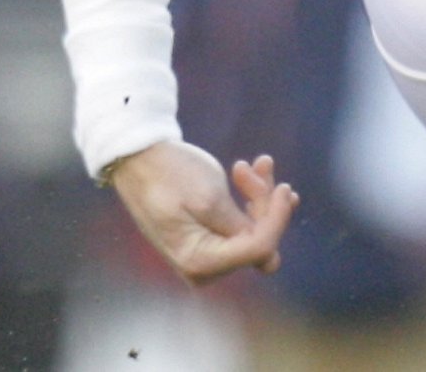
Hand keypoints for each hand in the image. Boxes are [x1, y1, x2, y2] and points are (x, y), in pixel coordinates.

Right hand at [108, 141, 298, 285]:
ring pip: (254, 228)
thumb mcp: (210, 198)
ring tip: (254, 163)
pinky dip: (250, 197)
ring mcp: (206, 253)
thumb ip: (241, 230)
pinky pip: (241, 224)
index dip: (278, 218)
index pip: (260, 248)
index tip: (284, 186)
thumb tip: (271, 263)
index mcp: (200, 262)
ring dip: (259, 193)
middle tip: (259, 162)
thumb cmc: (170, 176)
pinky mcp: (209, 238)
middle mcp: (204, 267)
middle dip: (265, 201)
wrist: (140, 158)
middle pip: (259, 239)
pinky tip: (249, 171)